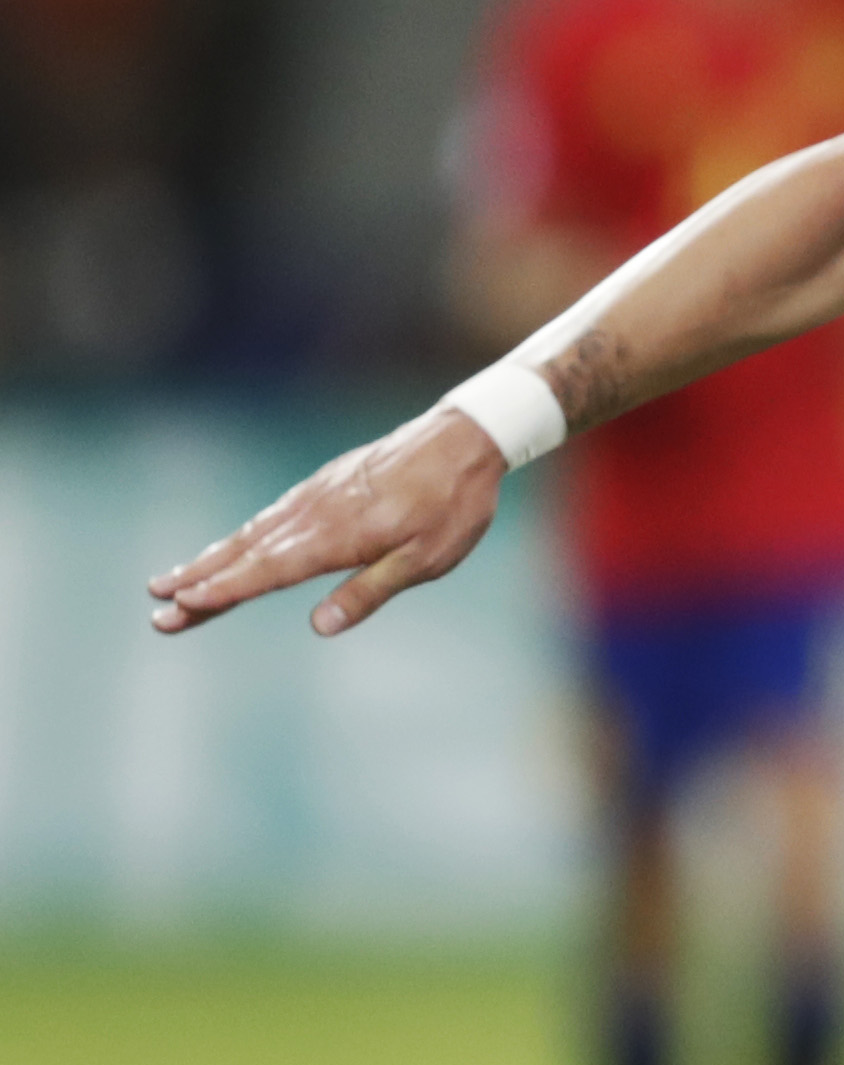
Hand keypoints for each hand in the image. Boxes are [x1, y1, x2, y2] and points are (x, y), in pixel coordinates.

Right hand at [146, 407, 510, 635]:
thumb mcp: (427, 559)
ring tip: (169, 582)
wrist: (464, 439)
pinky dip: (242, 536)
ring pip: (253, 533)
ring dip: (210, 559)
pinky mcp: (323, 484)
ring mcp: (315, 496)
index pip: (268, 571)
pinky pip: (271, 515)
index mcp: (338, 537)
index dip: (223, 591)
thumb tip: (318, 626)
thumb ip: (370, 591)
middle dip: (200, 583)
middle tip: (157, 610)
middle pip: (247, 555)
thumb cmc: (453, 505)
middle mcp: (315, 514)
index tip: (180, 606)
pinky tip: (228, 549)